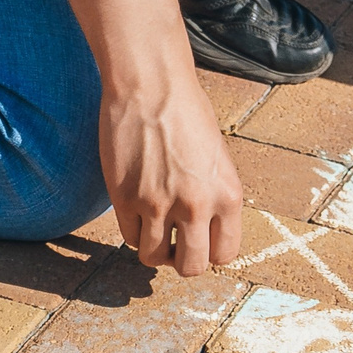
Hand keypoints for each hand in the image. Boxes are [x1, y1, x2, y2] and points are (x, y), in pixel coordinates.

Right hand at [97, 73, 243, 275]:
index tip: (199, 239)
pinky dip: (132, 230)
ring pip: (153, 258)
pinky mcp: (125, 199)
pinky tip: (135, 209)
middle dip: (181, 259)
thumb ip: (214, 195)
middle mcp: (197, 205)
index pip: (225, 254)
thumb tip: (204, 229)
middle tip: (174, 242)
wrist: (151, 85)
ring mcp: (158, 205)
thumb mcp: (217, 157)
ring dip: (153, 247)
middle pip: (191, 267)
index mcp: (228, 195)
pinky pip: (129, 238)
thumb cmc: (187, 111)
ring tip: (153, 226)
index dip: (210, 251)